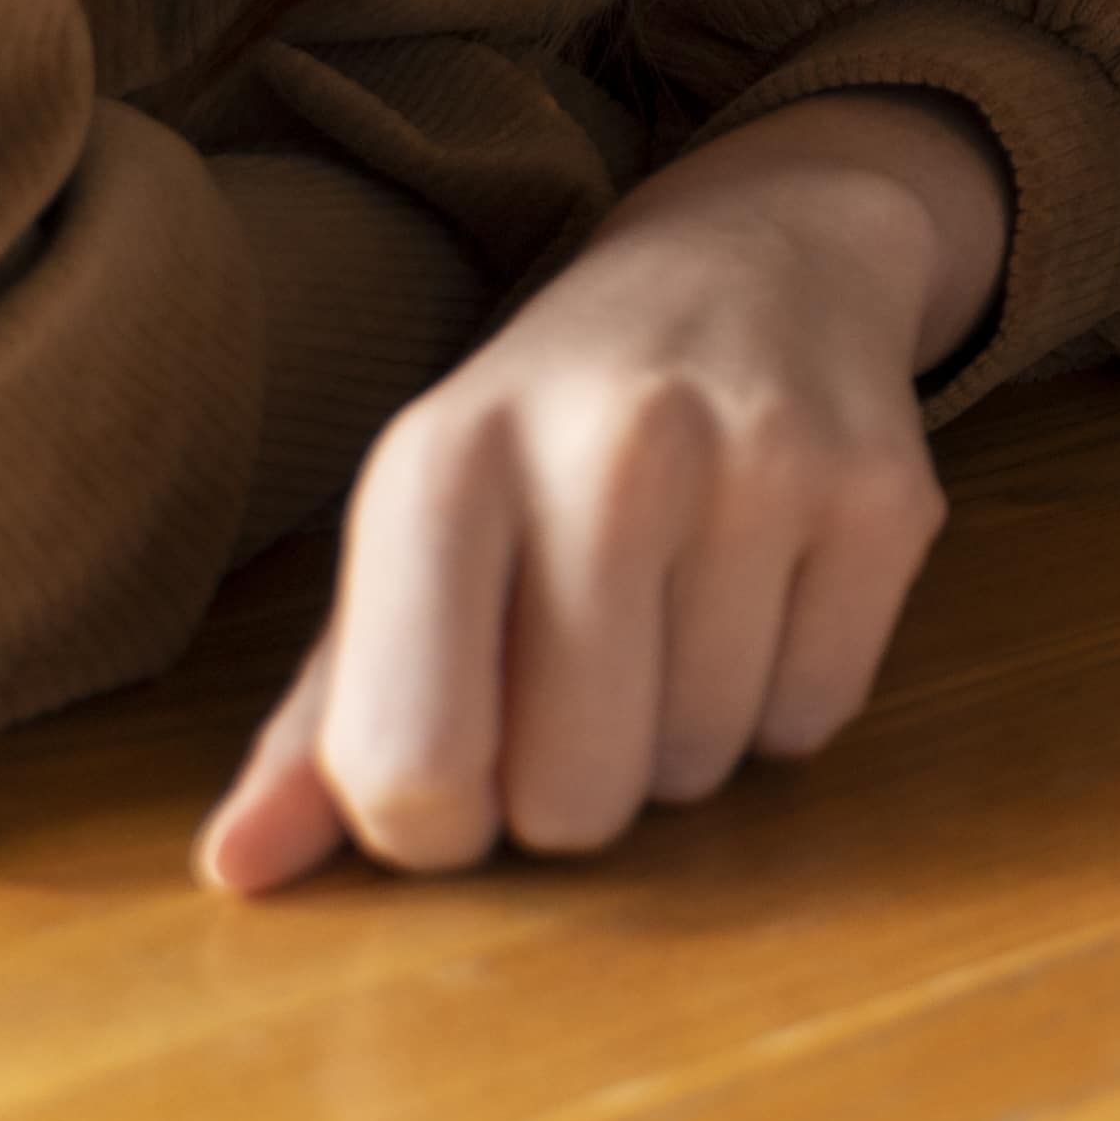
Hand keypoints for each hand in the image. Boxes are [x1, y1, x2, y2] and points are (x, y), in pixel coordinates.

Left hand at [195, 92, 1006, 892]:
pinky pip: (812, 724)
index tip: (460, 747)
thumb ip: (324, 711)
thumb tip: (236, 868)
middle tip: (576, 666)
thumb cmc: (552, 426)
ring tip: (671, 606)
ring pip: (699, 770)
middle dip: (569, 782)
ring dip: (676, 734)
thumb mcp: (416, 530)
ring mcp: (761, 466)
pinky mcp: (883, 494)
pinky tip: (761, 587)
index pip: (414, 770)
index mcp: (443, 462)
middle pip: (573, 802)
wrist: (758, 252)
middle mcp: (607, 449)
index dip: (433, 817)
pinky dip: (781, 696)